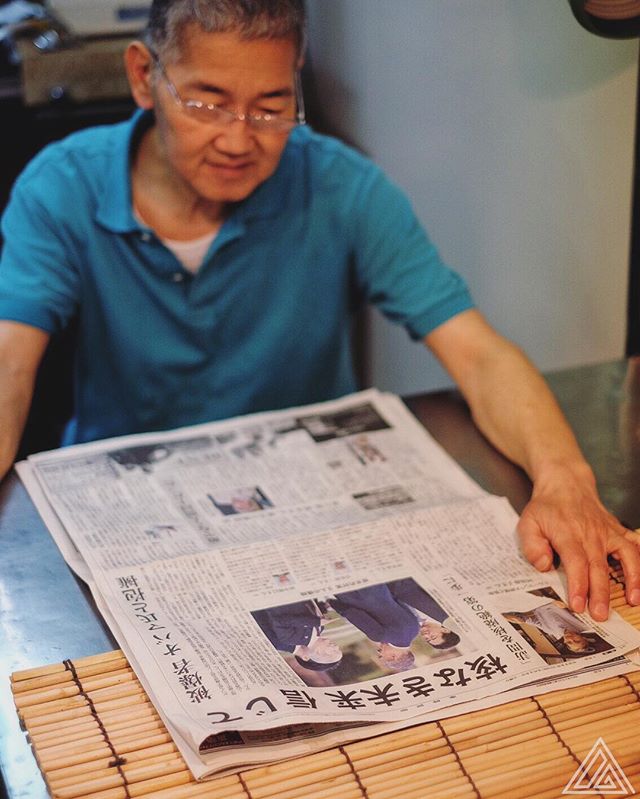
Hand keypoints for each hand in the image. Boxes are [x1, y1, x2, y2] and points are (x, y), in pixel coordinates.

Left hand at [517, 466, 639, 620]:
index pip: (575, 561)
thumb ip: (532, 545)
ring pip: (625, 555)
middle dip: (600, 592)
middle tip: (600, 615)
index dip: (578, 584)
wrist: (566, 484)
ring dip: (632, 578)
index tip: (578, 605)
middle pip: (598, 565)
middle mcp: (591, 533)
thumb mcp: (527, 523)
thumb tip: (544, 565)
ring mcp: (607, 532)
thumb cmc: (546, 508)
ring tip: (633, 600)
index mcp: (567, 533)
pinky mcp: (618, 531)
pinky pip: (634, 546)